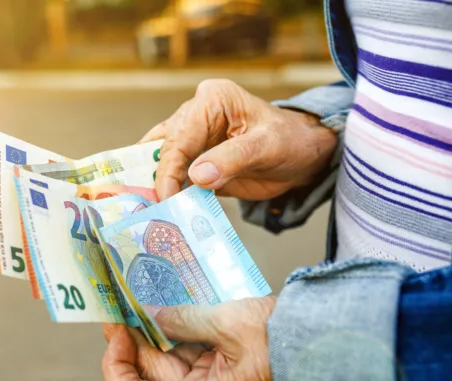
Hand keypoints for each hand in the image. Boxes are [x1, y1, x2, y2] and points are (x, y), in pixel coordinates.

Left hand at [101, 297, 282, 380]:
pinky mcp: (224, 373)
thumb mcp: (230, 324)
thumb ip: (183, 318)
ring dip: (153, 330)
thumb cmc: (288, 342)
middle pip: (150, 374)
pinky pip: (190, 353)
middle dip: (132, 338)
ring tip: (137, 294)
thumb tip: (149, 311)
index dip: (115, 367)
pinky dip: (176, 330)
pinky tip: (165, 302)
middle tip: (117, 299)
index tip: (116, 331)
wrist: (333, 345)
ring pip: (168, 361)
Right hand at [142, 79, 337, 200]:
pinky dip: (169, 192)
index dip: (169, 168)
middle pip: (165, 148)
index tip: (165, 196)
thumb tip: (197, 176)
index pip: (180, 136)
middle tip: (152, 206)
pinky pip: (174, 176)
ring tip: (149, 209)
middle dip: (157, 178)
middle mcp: (195, 115)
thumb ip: (232, 159)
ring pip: (161, 160)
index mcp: (212, 100)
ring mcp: (193, 138)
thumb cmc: (290, 141)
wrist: (302, 156)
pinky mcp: (194, 161)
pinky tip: (163, 209)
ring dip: (155, 184)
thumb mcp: (267, 147)